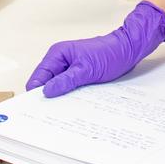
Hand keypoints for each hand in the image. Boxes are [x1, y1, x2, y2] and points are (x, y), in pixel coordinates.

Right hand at [26, 1, 164, 98]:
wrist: (129, 50)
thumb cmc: (110, 53)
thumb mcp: (87, 69)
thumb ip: (66, 81)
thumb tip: (47, 91)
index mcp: (58, 54)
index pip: (38, 76)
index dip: (36, 92)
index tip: (37, 108)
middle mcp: (61, 61)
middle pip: (46, 83)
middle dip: (48, 96)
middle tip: (50, 113)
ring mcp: (70, 69)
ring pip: (58, 87)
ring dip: (60, 97)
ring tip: (62, 111)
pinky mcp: (78, 75)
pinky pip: (69, 88)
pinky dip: (70, 96)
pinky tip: (73, 105)